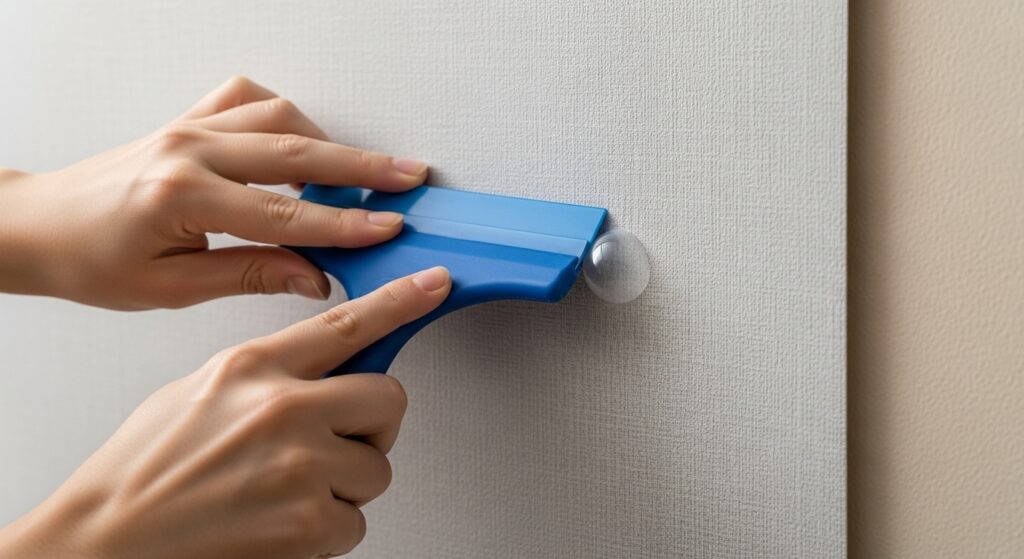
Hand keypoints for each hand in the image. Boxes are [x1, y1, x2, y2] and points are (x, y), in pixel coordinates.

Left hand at [0, 76, 428, 309]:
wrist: (39, 227)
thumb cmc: (90, 261)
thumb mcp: (171, 288)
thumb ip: (250, 274)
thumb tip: (314, 275)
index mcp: (181, 197)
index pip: (285, 211)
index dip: (345, 222)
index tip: (389, 227)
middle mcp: (189, 150)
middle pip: (296, 151)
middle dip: (362, 167)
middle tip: (408, 178)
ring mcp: (188, 127)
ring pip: (279, 117)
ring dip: (329, 142)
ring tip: (367, 168)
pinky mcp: (187, 120)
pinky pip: (247, 98)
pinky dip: (283, 115)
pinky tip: (300, 139)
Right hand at [0, 266, 451, 558]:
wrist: (105, 539)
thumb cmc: (144, 470)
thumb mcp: (200, 392)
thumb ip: (267, 374)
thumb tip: (321, 370)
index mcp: (252, 367)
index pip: (346, 323)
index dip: (399, 302)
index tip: (433, 284)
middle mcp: (283, 408)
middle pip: (388, 398)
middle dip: (373, 423)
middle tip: (339, 440)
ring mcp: (300, 464)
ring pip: (376, 467)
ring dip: (345, 484)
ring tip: (289, 491)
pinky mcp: (308, 522)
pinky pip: (356, 522)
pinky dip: (328, 530)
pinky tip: (283, 523)